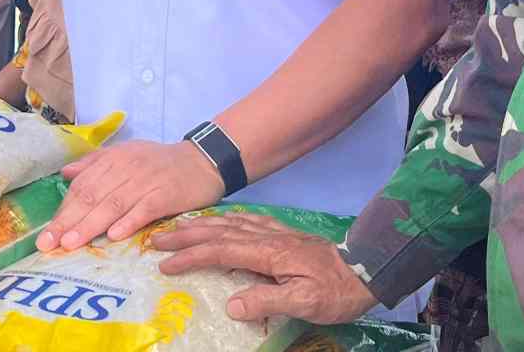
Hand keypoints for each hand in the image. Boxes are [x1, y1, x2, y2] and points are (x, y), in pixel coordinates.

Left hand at [36, 140, 224, 250]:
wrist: (202, 161)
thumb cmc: (159, 164)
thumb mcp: (126, 156)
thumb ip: (95, 164)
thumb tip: (66, 174)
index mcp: (113, 160)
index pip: (82, 186)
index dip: (63, 211)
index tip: (46, 234)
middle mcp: (126, 168)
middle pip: (92, 196)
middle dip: (68, 221)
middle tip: (49, 244)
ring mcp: (146, 181)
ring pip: (113, 204)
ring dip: (91, 225)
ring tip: (72, 243)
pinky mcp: (166, 194)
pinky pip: (144, 209)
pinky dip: (129, 221)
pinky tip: (114, 235)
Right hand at [152, 212, 379, 323]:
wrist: (366, 269)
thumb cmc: (335, 290)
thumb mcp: (304, 302)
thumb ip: (267, 301)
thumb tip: (230, 304)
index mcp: (268, 253)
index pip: (220, 251)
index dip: (191, 257)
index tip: (165, 264)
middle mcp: (267, 237)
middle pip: (219, 232)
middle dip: (187, 235)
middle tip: (157, 239)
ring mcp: (275, 233)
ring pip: (230, 223)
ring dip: (202, 225)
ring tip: (179, 226)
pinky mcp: (284, 234)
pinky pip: (248, 221)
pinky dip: (228, 219)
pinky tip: (224, 219)